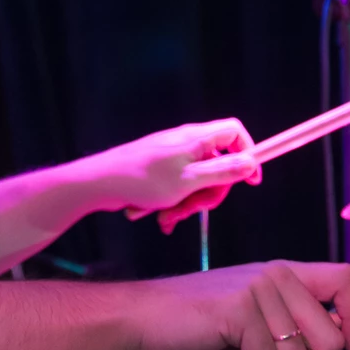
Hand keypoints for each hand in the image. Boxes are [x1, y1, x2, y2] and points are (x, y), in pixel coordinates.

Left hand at [86, 119, 262, 234]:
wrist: (98, 183)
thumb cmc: (143, 180)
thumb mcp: (189, 181)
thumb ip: (222, 172)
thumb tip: (251, 162)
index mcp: (196, 138)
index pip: (234, 132)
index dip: (247, 152)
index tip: (250, 181)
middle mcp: (185, 143)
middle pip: (218, 164)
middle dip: (209, 192)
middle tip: (194, 208)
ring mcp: (172, 157)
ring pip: (196, 182)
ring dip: (186, 204)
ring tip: (168, 217)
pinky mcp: (159, 170)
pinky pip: (177, 188)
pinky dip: (171, 203)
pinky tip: (156, 216)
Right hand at [130, 261, 349, 349]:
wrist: (143, 317)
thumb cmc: (196, 325)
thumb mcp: (251, 318)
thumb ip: (288, 325)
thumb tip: (339, 347)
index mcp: (284, 273)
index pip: (345, 279)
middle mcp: (276, 275)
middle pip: (330, 335)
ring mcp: (258, 289)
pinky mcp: (239, 309)